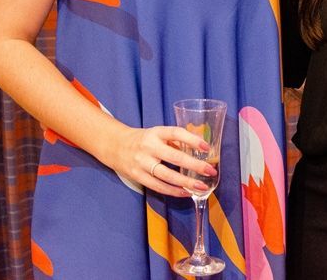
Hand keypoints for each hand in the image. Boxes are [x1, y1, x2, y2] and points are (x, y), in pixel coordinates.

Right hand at [101, 125, 216, 196]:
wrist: (115, 146)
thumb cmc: (144, 140)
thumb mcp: (158, 134)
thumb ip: (176, 141)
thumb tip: (200, 150)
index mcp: (156, 133)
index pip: (176, 133)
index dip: (192, 140)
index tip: (207, 148)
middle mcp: (149, 147)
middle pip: (174, 157)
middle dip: (194, 165)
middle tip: (210, 171)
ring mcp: (142, 163)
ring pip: (166, 175)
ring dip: (186, 183)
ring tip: (202, 187)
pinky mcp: (137, 176)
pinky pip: (158, 186)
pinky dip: (173, 191)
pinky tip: (186, 192)